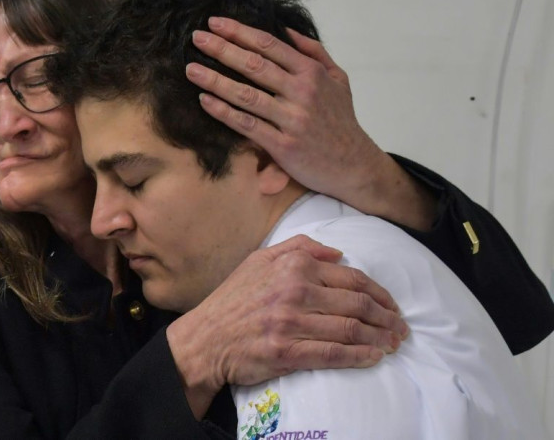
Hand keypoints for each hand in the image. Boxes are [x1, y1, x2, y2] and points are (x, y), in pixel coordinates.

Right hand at [166, 234, 407, 417]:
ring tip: (393, 344)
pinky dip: (359, 356)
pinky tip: (373, 357)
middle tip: (401, 328)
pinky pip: (333, 354)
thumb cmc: (232, 299)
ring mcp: (291, 322)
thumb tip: (337, 252)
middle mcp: (295, 290)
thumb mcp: (259, 259)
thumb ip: (299, 247)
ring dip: (379, 338)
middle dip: (387, 317)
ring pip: (350, 328)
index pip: (351, 277)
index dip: (379, 293)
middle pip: (357, 303)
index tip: (392, 305)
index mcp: (294, 265)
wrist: (204, 339)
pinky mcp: (287, 351)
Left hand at [186, 17, 435, 229]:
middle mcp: (302, 92)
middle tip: (196, 38)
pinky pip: (247, 125)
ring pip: (246, 95)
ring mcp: (292, 119)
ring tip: (191, 69)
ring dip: (215, 80)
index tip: (215, 23)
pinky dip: (224, 112)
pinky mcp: (283, 145)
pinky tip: (205, 101)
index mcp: (312, 73)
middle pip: (254, 65)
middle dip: (221, 49)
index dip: (239, 32)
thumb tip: (287, 29)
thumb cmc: (342, 120)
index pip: (269, 45)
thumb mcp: (338, 79)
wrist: (354, 164)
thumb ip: (314, 52)